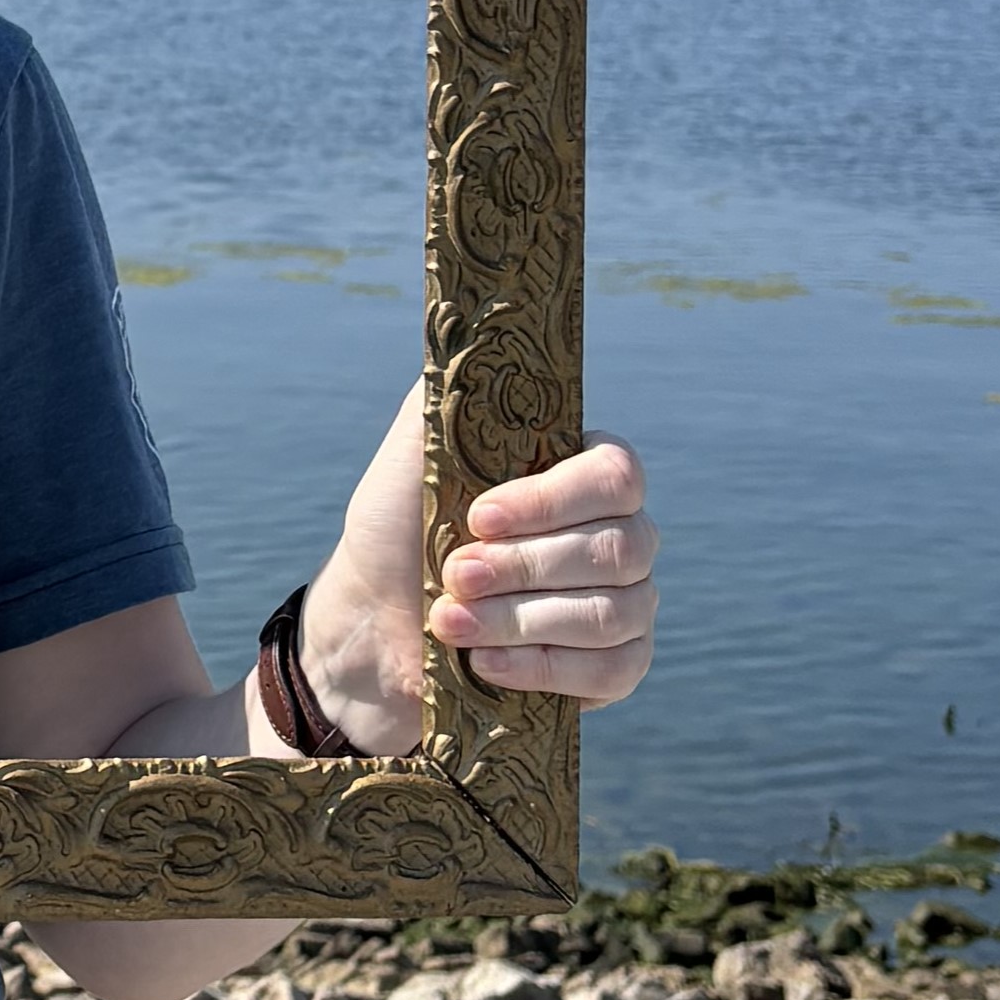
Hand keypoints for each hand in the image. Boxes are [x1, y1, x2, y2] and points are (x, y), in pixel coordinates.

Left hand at [297, 377, 658, 748]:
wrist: (373, 626)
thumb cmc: (397, 533)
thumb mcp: (414, 455)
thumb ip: (452, 396)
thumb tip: (478, 330)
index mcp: (582, 474)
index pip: (617, 474)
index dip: (553, 500)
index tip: (479, 516)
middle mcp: (619, 534)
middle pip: (619, 548)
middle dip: (525, 567)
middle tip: (453, 575)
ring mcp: (626, 603)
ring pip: (614, 613)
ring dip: (521, 620)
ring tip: (450, 621)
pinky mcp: (614, 667)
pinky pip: (617, 670)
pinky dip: (545, 669)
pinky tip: (487, 664)